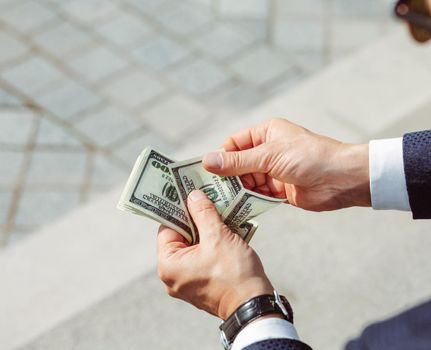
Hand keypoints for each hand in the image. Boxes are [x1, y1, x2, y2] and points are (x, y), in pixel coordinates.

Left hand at [157, 190, 272, 319]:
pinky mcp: (202, 286)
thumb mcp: (218, 236)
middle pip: (181, 238)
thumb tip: (194, 196)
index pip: (167, 228)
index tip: (190, 196)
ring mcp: (188, 283)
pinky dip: (212, 246)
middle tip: (208, 203)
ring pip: (194, 247)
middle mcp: (173, 277)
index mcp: (168, 265)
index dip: (180, 210)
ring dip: (207, 232)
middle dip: (196, 220)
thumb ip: (203, 213)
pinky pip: (203, 259)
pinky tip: (226, 234)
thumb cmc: (233, 273)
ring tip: (220, 216)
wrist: (254, 305)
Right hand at [203, 118, 369, 211]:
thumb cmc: (308, 157)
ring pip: (246, 181)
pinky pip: (258, 195)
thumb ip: (238, 162)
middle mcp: (268, 151)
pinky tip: (237, 209)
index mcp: (266, 134)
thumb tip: (207, 161)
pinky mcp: (279, 190)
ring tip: (220, 203)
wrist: (341, 179)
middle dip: (226, 177)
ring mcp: (273, 171)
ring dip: (236, 191)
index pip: (234, 144)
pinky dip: (248, 202)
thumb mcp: (269, 156)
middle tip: (209, 192)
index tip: (205, 172)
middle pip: (238, 164)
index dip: (220, 156)